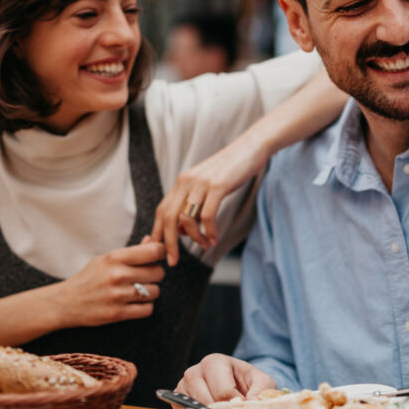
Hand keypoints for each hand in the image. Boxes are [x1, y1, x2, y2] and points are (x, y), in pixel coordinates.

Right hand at [50, 239, 165, 326]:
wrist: (65, 302)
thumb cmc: (89, 278)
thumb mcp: (106, 259)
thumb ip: (131, 252)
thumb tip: (152, 240)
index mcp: (114, 257)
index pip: (153, 251)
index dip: (162, 253)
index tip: (160, 257)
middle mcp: (117, 274)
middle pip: (158, 272)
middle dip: (156, 275)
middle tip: (146, 277)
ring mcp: (117, 295)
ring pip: (155, 291)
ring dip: (151, 292)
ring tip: (139, 291)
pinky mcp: (117, 313)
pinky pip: (147, 309)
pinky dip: (145, 307)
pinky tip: (135, 303)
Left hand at [151, 135, 267, 265]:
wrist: (250, 147)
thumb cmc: (231, 170)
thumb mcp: (207, 184)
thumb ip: (193, 203)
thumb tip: (182, 228)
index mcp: (181, 182)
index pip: (161, 210)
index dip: (158, 233)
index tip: (160, 251)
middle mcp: (186, 181)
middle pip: (168, 217)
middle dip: (169, 243)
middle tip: (172, 261)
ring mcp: (201, 183)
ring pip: (186, 219)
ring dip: (195, 239)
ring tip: (205, 245)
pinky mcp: (217, 186)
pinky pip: (207, 216)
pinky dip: (209, 232)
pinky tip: (214, 239)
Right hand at [176, 354, 276, 403]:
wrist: (239, 386)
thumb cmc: (249, 383)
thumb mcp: (263, 383)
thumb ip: (261, 392)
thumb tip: (248, 405)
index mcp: (214, 362)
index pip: (223, 392)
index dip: (237, 406)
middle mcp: (195, 371)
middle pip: (207, 402)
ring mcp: (183, 385)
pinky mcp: (178, 399)